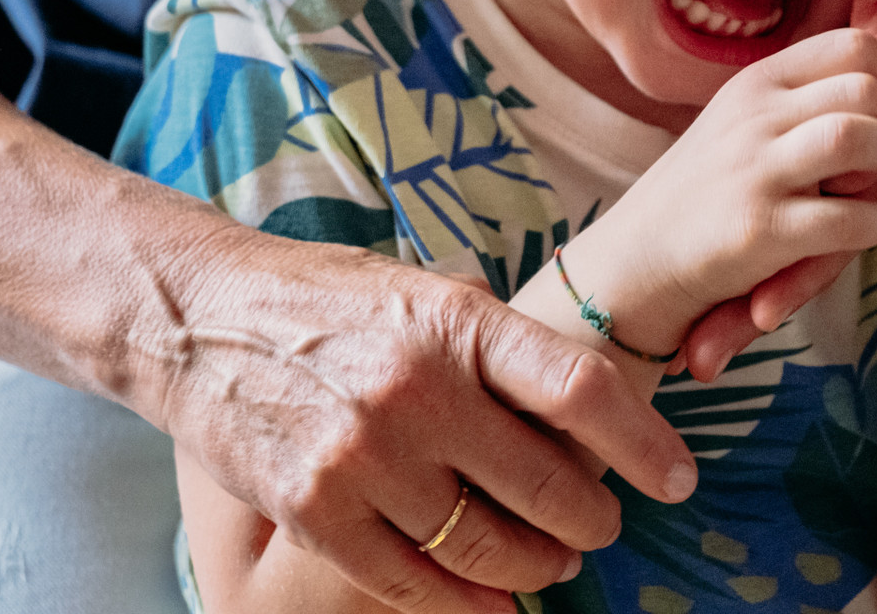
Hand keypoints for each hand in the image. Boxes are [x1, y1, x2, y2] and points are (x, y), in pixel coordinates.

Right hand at [159, 227, 698, 612]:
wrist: (199, 317)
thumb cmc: (333, 301)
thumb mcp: (427, 294)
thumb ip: (499, 350)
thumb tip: (587, 415)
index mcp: (455, 320)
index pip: (578, 386)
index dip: (642, 442)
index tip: (677, 476)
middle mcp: (415, 388)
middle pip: (545, 484)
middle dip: (592, 520)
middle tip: (603, 526)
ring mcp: (362, 456)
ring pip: (486, 548)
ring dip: (535, 567)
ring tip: (552, 561)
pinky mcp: (314, 511)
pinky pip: (413, 584)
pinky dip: (465, 605)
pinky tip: (492, 602)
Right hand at [571, 28, 876, 359]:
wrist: (637, 258)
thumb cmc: (705, 190)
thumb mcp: (741, 122)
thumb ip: (797, 99)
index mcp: (756, 82)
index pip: (850, 45)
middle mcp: (753, 117)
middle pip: (862, 88)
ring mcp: (754, 171)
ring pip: (854, 138)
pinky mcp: (760, 230)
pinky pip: (848, 218)